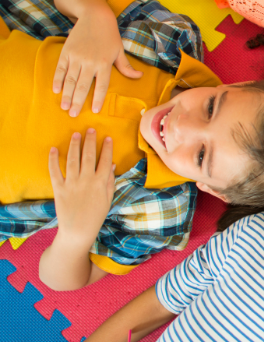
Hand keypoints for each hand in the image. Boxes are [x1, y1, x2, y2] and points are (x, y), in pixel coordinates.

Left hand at [48, 129, 115, 248]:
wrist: (78, 231)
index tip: (107, 138)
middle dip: (90, 141)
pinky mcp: (59, 188)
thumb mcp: (108, 198)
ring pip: (73, 160)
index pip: (105, 160)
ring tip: (75, 134)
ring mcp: (72, 183)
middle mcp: (86, 180)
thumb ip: (110, 181)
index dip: (106, 147)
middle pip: (88, 156)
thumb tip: (111, 165)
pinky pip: (55, 171)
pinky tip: (54, 149)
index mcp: (101, 182)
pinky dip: (53, 160)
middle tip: (90, 130)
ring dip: (74, 145)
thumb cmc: (96, 216)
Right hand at [53, 10, 141, 116]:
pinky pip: (61, 69)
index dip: (98, 98)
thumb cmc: (109, 35)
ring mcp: (77, 57)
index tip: (95, 111)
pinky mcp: (66, 52)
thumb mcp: (119, 50)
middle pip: (83, 86)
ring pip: (71, 80)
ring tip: (64, 107)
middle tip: (74, 115)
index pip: (102, 85)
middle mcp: (90, 62)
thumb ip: (126, 66)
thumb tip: (139, 77)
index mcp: (105, 63)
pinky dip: (57, 80)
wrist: (94, 16)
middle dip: (78, 102)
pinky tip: (56, 91)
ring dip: (67, 95)